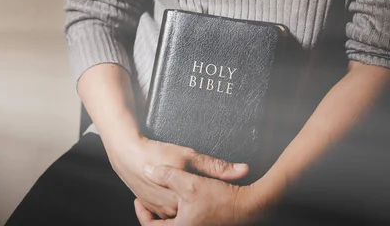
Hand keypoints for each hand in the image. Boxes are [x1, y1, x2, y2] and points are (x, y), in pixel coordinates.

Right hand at [106, 137, 248, 219]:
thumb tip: (244, 170)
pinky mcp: (149, 204)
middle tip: (216, 196)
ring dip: (188, 209)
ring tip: (199, 197)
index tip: (228, 199)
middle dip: (205, 208)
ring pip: (178, 215)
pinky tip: (179, 193)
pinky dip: (174, 204)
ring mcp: (158, 209)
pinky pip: (164, 211)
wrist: (126, 153)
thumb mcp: (190, 157)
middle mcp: (169, 212)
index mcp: (181, 205)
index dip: (222, 205)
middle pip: (192, 215)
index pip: (210, 212)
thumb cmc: (157, 154)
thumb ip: (217, 167)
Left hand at [134, 164, 269, 225]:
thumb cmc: (221, 197)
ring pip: (176, 224)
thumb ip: (167, 174)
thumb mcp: (190, 180)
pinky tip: (182, 200)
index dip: (142, 215)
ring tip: (161, 198)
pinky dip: (180, 214)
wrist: (251, 206)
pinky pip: (187, 222)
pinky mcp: (208, 225)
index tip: (138, 202)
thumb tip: (147, 169)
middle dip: (154, 215)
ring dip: (167, 214)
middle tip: (145, 201)